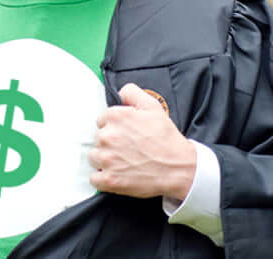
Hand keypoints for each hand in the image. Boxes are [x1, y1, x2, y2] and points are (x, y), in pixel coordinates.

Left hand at [89, 83, 195, 199]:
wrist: (178, 168)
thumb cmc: (166, 139)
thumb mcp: (152, 106)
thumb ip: (131, 93)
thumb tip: (120, 93)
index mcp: (115, 117)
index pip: (101, 120)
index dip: (113, 127)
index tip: (124, 134)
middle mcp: (107, 136)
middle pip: (98, 139)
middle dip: (110, 143)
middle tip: (127, 148)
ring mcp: (107, 159)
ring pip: (94, 157)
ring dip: (104, 160)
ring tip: (122, 161)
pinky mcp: (109, 179)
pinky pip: (94, 179)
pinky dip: (103, 178)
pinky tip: (116, 175)